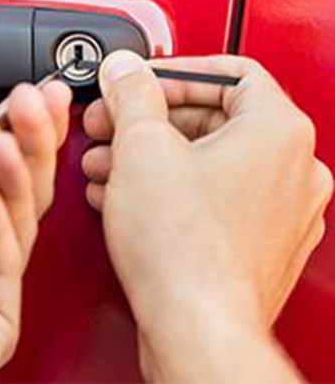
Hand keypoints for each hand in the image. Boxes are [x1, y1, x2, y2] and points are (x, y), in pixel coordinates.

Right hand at [82, 51, 332, 380]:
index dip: (173, 72)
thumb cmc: (183, 249)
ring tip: (107, 163)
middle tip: (111, 124)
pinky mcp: (257, 242)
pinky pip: (210, 197)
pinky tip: (125, 195)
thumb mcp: (142, 148)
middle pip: (213, 119)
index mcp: (279, 132)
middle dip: (149, 121)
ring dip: (150, 156)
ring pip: (206, 161)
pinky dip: (168, 188)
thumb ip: (132, 94)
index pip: (230, 72)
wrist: (195, 329)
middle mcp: (292, 171)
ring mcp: (278, 211)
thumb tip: (124, 70)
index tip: (139, 82)